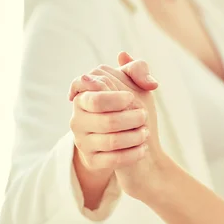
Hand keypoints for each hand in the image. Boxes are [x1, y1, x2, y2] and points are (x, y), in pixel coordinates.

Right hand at [69, 53, 166, 198]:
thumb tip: (130, 63)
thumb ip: (137, 69)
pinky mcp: (91, 160)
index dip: (113, 97)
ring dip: (135, 136)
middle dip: (132, 118)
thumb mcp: (134, 85)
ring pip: (111, 141)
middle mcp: (77, 118)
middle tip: (144, 115)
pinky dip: (133, 154)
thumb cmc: (129, 107)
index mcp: (84, 94)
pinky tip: (143, 148)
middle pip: (106, 120)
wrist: (126, 140)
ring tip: (145, 132)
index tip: (131, 98)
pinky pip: (112, 160)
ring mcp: (82, 140)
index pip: (89, 92)